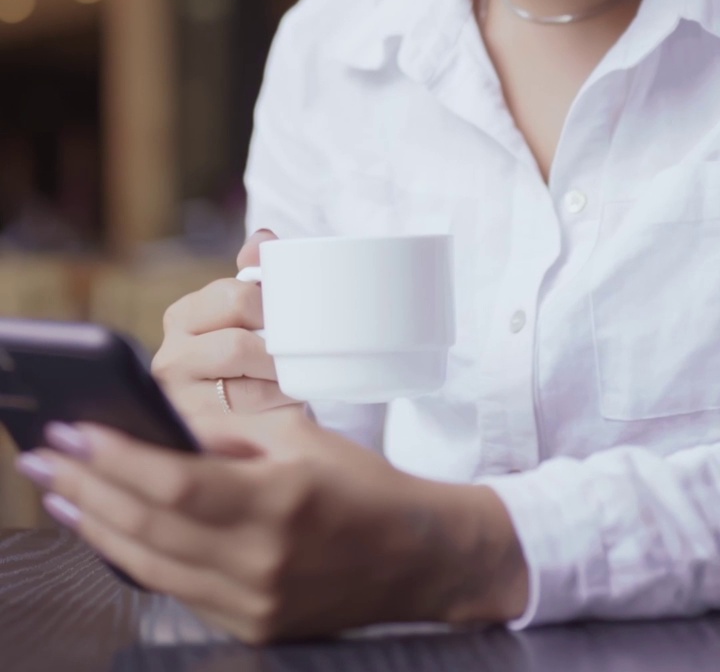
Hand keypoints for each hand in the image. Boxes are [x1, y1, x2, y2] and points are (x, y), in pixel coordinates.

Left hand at [17, 413, 527, 643]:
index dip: (119, 459)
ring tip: (57, 492)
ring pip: (151, 565)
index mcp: (280, 501)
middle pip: (151, 527)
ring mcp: (253, 602)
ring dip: (95, 526)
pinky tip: (105, 529)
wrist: (416, 557)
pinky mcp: (249, 626)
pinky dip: (132, 557)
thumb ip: (225, 434)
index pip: (178, 483)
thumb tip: (156, 427)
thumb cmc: (359, 485)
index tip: (74, 432)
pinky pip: (174, 589)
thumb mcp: (298, 437)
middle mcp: (262, 561)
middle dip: (88, 489)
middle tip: (44, 458)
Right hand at [152, 229, 301, 436]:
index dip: (273, 306)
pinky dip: (274, 415)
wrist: (250, 418)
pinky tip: (286, 408)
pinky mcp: (195, 438)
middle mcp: (169, 358)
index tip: (294, 317)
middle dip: (276, 352)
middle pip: (237, 346)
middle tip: (298, 355)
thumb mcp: (252, 311)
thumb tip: (262, 239)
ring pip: (244, 391)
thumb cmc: (252, 354)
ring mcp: (178, 402)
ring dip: (279, 387)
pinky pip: (247, 425)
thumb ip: (257, 269)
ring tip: (295, 382)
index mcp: (182, 315)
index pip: (236, 296)